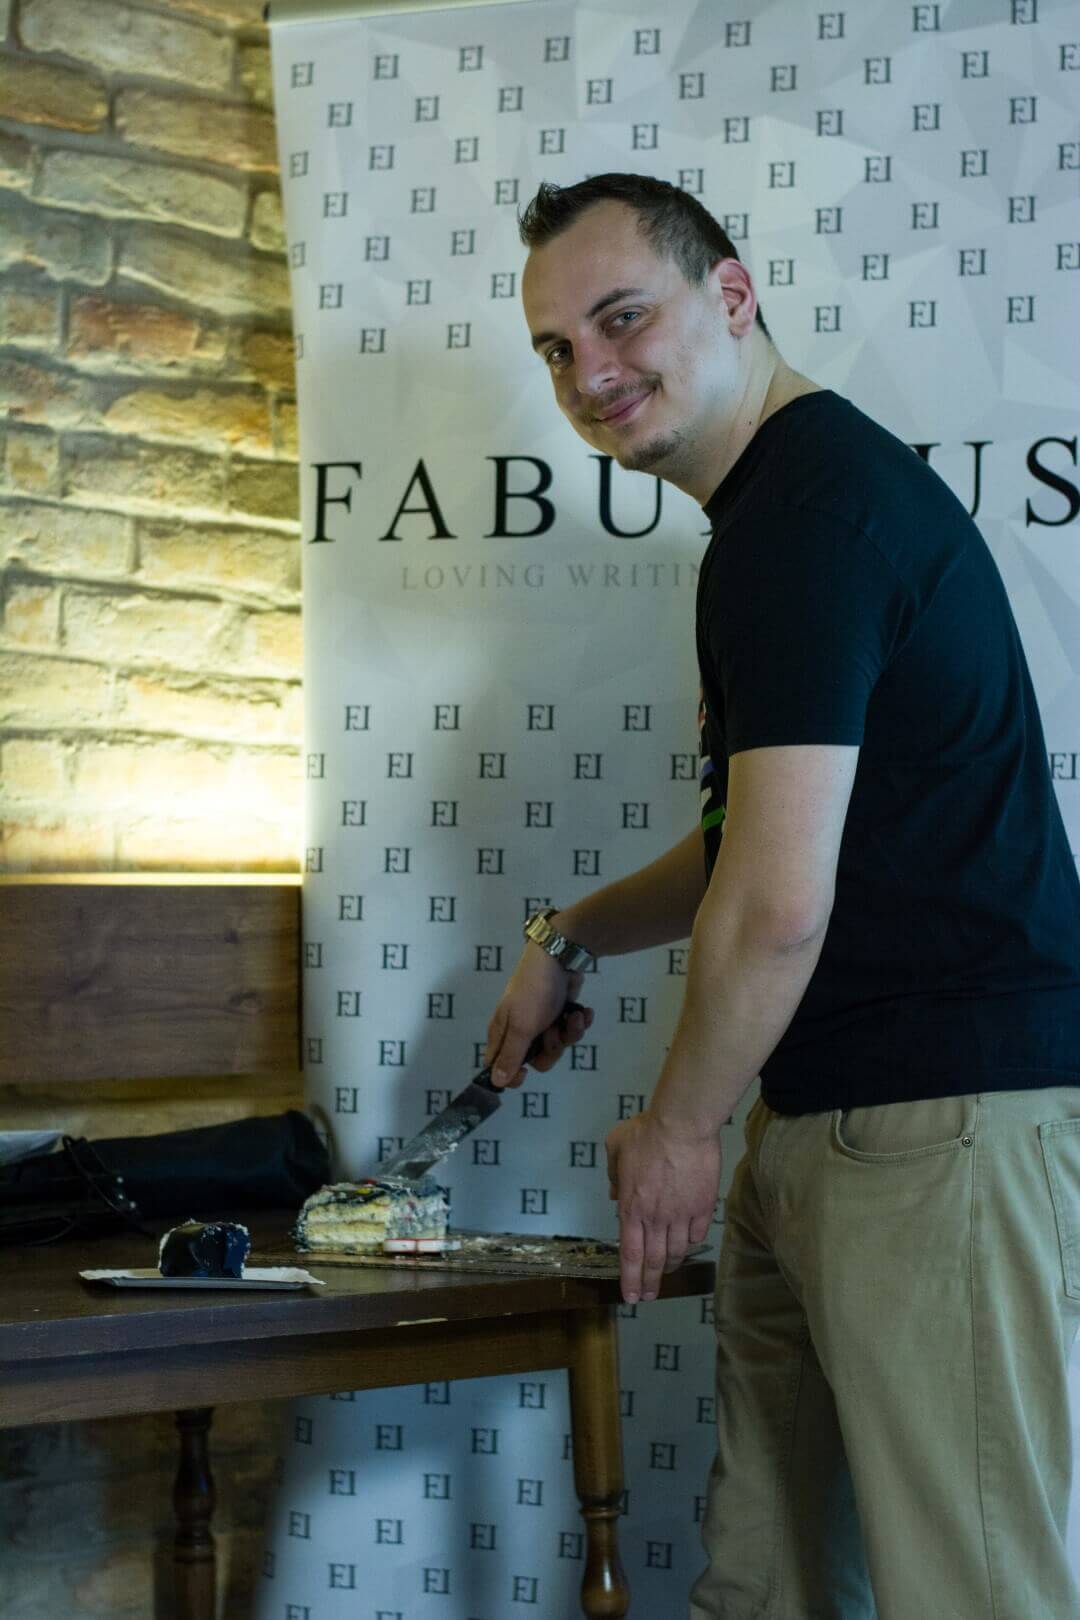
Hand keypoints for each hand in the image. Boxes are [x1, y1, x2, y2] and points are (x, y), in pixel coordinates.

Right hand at [484, 948, 592, 1087]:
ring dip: (568, 1033)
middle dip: (550, 1049)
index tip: (525, 1073)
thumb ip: (510, 1056)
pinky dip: (578, 1022)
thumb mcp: (522, 1027)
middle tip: (551, 1033)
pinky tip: (581, 1012)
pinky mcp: (561, 1015)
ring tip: (571, 1017)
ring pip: (557, 1047)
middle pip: (536, 1061)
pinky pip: (571, 1032)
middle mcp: (521, 1031)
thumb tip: (496, 1082)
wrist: (559, 959)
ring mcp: (542, 1023)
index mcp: (504, 1033)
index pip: (498, 1066)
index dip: (511, 1074)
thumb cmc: (534, 993)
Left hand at [605, 1108, 720, 1303]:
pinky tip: (687, 1244)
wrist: (682, 1125)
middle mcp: (656, 1218)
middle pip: (653, 1260)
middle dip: (650, 1283)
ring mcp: (681, 1215)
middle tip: (649, 1296)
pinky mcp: (703, 1206)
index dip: (630, 1279)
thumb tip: (614, 1194)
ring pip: (676, 1251)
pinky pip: (696, 1234)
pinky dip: (690, 1243)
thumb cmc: (646, 1133)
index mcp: (631, 1208)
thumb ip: (613, 1174)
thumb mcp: (615, 1147)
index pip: (629, 1254)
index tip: (631, 1296)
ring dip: (669, 1266)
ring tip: (666, 1272)